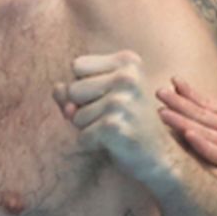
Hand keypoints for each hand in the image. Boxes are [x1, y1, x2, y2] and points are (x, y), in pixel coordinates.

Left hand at [54, 49, 176, 184]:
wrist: (159, 154)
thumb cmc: (128, 121)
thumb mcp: (104, 96)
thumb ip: (75, 89)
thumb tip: (57, 89)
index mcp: (128, 61)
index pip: (77, 65)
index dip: (83, 85)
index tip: (106, 96)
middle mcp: (127, 77)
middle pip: (72, 89)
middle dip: (82, 108)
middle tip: (111, 115)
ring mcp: (121, 101)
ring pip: (75, 115)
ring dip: (88, 127)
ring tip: (114, 128)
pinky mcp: (114, 126)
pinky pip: (82, 136)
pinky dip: (91, 143)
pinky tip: (113, 142)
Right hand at [156, 53, 216, 215]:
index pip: (208, 104)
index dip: (190, 93)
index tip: (174, 80)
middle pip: (200, 116)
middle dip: (178, 105)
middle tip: (157, 92)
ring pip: (204, 133)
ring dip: (183, 123)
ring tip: (162, 112)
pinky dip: (204, 145)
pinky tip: (190, 135)